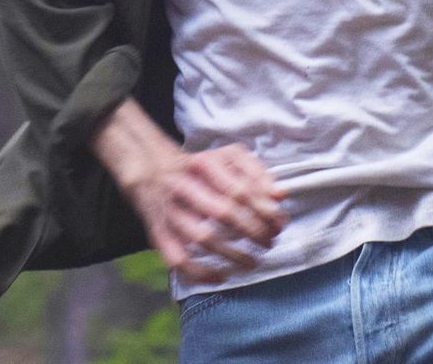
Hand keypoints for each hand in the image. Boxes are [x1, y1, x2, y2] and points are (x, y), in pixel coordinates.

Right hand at [123, 143, 287, 284]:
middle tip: (270, 242)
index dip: (264, 209)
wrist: (151, 172)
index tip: (279, 223)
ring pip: (202, 237)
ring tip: (253, 262)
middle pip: (223, 212)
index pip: (240, 189)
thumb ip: (256, 172)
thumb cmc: (200, 167)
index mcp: (203, 164)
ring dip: (232, 254)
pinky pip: (178, 258)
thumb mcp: (228, 157)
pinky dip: (200, 272)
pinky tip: (221, 276)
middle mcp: (184, 187)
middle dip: (252, 231)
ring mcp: (170, 212)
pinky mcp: (158, 233)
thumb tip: (280, 195)